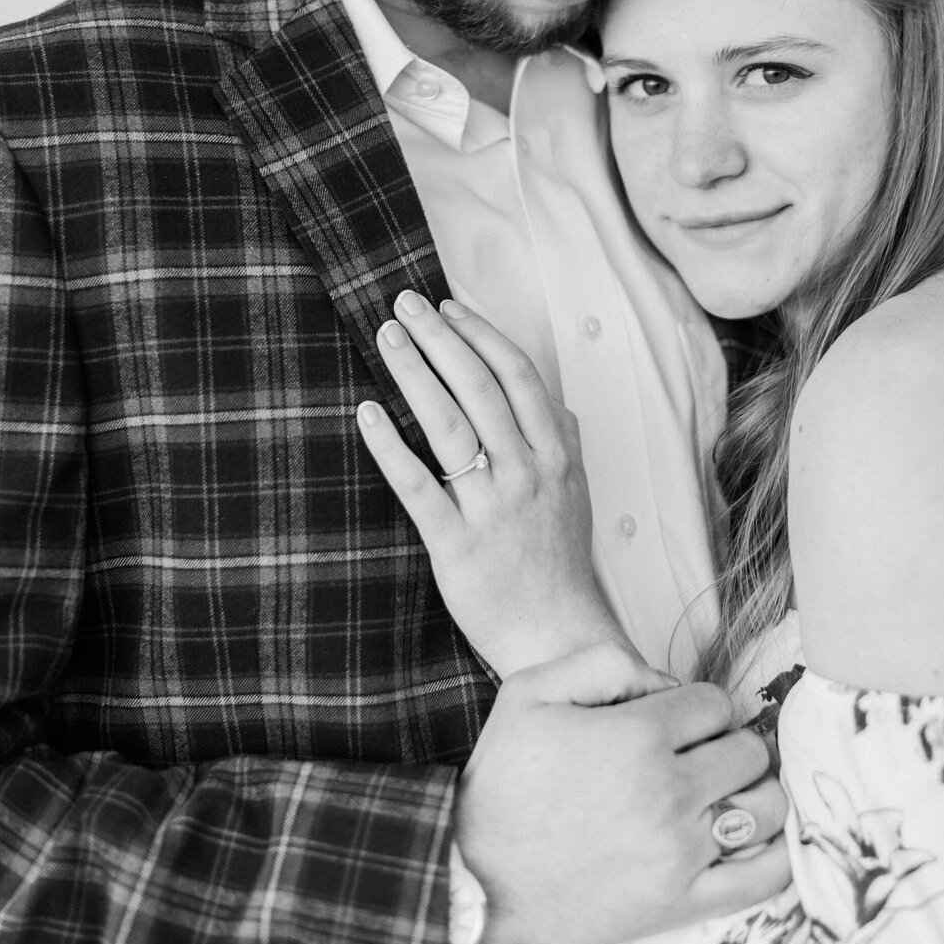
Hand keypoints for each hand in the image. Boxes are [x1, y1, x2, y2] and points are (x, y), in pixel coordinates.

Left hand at [357, 292, 622, 676]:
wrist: (558, 638)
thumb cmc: (561, 566)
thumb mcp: (577, 496)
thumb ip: (565, 445)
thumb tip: (554, 402)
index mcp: (557, 457)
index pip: (518, 377)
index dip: (480, 335)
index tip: (447, 307)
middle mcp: (528, 474)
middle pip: (479, 388)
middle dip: (440, 339)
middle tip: (403, 305)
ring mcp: (493, 509)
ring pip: (450, 425)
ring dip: (415, 373)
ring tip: (387, 339)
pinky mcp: (457, 545)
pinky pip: (418, 486)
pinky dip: (390, 446)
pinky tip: (366, 414)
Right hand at [455, 642, 792, 943]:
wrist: (475, 874)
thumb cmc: (503, 779)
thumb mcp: (531, 689)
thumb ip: (605, 661)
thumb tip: (666, 681)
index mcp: (637, 736)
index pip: (716, 704)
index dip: (698, 707)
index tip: (677, 723)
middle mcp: (668, 792)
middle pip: (749, 751)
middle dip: (728, 745)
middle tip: (699, 758)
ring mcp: (679, 852)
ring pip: (767, 808)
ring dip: (753, 794)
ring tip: (722, 797)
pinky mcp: (681, 903)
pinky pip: (764, 877)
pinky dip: (776, 855)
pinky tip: (753, 841)